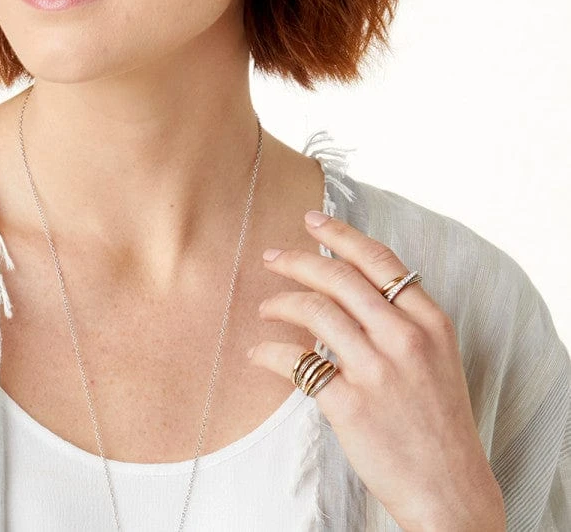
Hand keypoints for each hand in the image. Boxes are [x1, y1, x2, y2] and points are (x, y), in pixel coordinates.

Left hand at [247, 211, 505, 530]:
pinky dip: (269, 352)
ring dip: (280, 303)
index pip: (379, 259)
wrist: (450, 489)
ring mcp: (378, 370)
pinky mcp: (351, 404)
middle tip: (271, 257)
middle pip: (339, 277)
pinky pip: (297, 362)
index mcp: (430, 320)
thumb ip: (401, 317)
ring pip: (315, 311)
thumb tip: (349, 281)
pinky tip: (258, 353)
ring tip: (265, 308)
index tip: (311, 220)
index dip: (340, 234)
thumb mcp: (438, 356)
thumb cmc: (437, 421)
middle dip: (298, 260)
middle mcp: (405, 338)